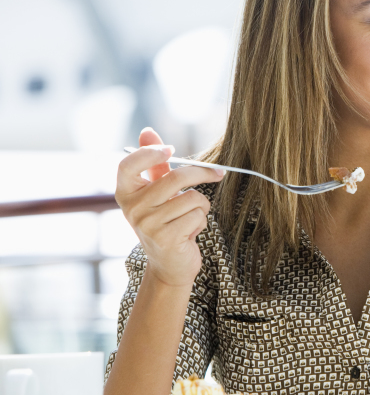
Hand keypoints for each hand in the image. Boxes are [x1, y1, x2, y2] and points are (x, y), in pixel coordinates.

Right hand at [115, 128, 223, 288]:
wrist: (169, 264)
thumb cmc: (165, 222)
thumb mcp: (157, 192)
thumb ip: (154, 164)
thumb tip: (147, 130)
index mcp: (126, 193)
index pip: (128, 165)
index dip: (149, 153)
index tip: (171, 149)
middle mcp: (132, 208)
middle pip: (176, 178)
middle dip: (203, 174)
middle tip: (218, 172)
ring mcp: (147, 224)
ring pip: (193, 198)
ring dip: (201, 207)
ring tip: (189, 218)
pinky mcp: (165, 238)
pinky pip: (198, 216)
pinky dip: (201, 222)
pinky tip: (189, 232)